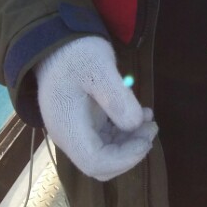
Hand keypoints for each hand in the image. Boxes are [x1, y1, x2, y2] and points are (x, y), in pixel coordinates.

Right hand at [35, 36, 157, 180]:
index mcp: (68, 127)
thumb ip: (117, 98)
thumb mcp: (99, 68)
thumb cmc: (76, 53)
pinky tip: (140, 114)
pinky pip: (105, 138)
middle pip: (100, 164)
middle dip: (129, 152)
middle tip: (151, 128)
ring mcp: (75, 130)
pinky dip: (124, 131)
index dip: (124, 158)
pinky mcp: (83, 122)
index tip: (146, 140)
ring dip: (130, 142)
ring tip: (149, 118)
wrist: (56, 42)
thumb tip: (136, 124)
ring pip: (105, 152)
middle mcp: (69, 136)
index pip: (95, 162)